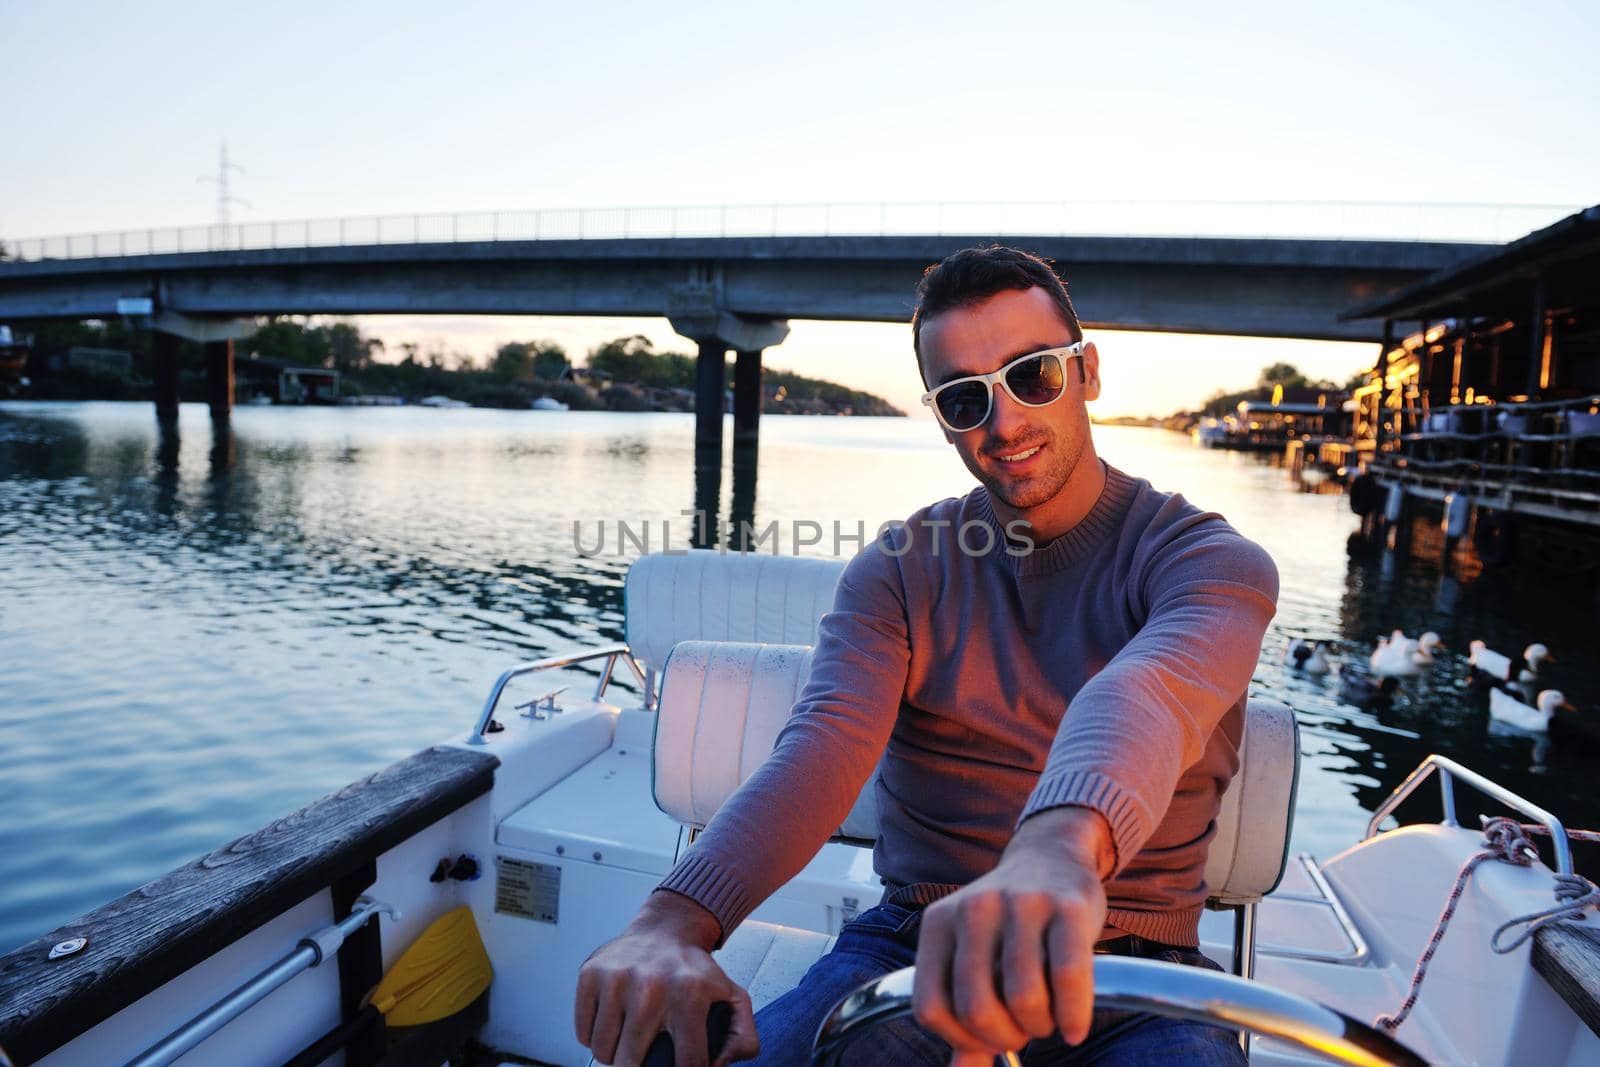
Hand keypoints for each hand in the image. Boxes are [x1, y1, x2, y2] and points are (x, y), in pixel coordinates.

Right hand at [574, 891, 759, 1066]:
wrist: (666, 928)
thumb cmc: (695, 970)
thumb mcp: (733, 998)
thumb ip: (743, 1039)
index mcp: (689, 994)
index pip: (686, 1064)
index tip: (682, 1064)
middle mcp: (650, 986)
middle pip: (631, 1065)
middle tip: (648, 1055)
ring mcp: (616, 980)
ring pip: (603, 1053)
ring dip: (616, 1055)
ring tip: (632, 1038)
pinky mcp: (590, 975)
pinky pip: (584, 1033)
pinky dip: (596, 1037)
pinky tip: (615, 1022)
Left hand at [911, 807, 1112, 1065]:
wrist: (1050, 856)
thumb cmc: (1006, 922)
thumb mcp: (972, 955)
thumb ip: (963, 1014)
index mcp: (938, 923)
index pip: (930, 1008)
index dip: (959, 1039)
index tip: (984, 1039)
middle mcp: (974, 909)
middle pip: (976, 1008)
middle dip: (1003, 1037)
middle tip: (1020, 1032)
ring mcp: (1021, 904)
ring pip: (1023, 998)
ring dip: (1039, 1027)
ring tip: (1045, 1019)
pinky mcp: (1067, 907)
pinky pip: (1069, 978)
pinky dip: (1073, 1016)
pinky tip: (1074, 1027)